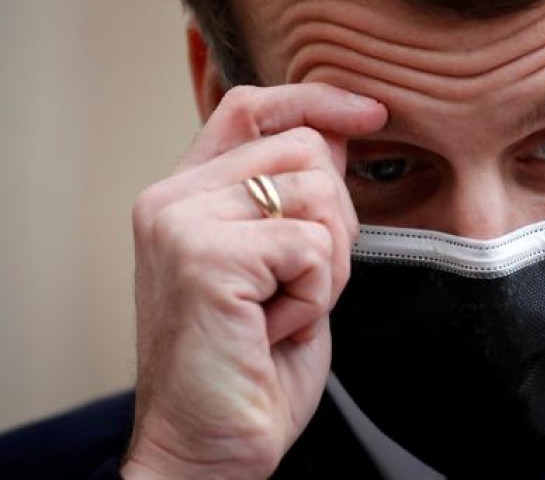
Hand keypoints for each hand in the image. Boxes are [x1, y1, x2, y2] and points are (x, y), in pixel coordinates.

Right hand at [121, 83, 386, 478]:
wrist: (209, 446)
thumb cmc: (252, 361)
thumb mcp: (282, 264)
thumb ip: (296, 198)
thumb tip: (340, 131)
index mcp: (187, 193)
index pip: (252, 106)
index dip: (316, 100)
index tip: (372, 113)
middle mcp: (173, 197)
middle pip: (307, 149)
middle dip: (336, 221)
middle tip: (303, 284)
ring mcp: (182, 223)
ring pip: (318, 194)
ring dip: (327, 265)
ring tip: (283, 309)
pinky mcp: (205, 257)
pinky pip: (311, 246)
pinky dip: (316, 295)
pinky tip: (275, 328)